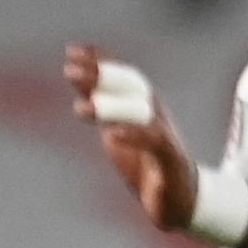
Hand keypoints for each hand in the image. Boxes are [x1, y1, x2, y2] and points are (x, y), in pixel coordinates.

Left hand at [67, 44, 198, 235]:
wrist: (177, 197)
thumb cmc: (144, 160)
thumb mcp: (115, 129)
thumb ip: (100, 106)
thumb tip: (76, 80)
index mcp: (141, 104)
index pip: (121, 75)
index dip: (100, 61)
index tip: (71, 50)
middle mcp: (154, 112)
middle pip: (129, 87)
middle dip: (101, 76)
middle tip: (69, 71)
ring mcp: (163, 133)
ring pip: (138, 112)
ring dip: (109, 108)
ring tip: (81, 108)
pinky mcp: (170, 157)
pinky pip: (153, 142)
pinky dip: (133, 136)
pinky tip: (112, 135)